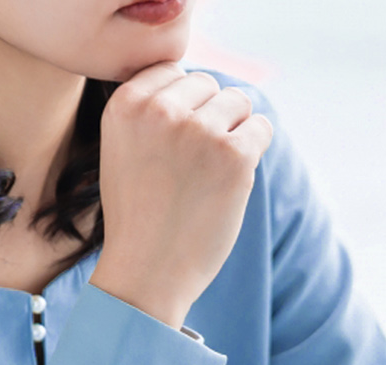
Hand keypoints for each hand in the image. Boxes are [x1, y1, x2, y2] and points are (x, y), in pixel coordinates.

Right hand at [87, 64, 273, 328]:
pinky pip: (261, 128)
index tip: (171, 144)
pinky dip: (253, 151)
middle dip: (208, 117)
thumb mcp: (123, 148)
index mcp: (125, 105)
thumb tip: (202, 85)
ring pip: (238, 101)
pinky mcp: (234, 155)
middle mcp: (160, 110)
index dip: (181, 105)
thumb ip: (152, 110)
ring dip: (233, 132)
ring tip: (208, 173)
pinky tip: (229, 181)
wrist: (146, 272)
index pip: (173, 71)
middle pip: (208, 84)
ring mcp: (199, 131)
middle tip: (191, 166)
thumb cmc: (138, 214)